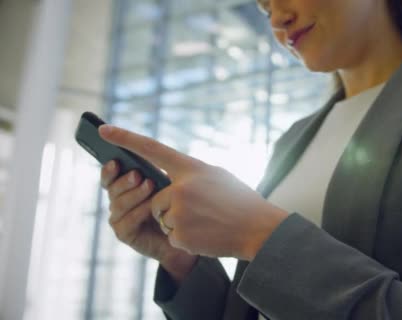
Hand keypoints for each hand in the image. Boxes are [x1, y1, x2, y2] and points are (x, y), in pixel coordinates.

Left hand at [99, 124, 288, 260]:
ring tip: (207, 222)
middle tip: (202, 211)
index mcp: (191, 168)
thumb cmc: (241, 201)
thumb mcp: (218, 176)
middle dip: (172, 208)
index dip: (126, 138)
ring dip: (179, 224)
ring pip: (162, 219)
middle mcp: (181, 187)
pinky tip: (206, 235)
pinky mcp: (179, 234)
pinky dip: (186, 239)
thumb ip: (191, 174)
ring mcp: (178, 212)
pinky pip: (171, 237)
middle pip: (157, 198)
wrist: (259, 229)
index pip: (152, 149)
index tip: (104, 129)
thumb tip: (169, 179)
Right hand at [101, 160, 195, 281]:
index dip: (109, 169)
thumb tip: (145, 153)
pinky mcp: (124, 234)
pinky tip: (152, 206)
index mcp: (124, 186)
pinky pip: (127, 221)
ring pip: (118, 204)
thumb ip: (154, 170)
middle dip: (125, 181)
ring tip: (149, 185)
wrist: (185, 233)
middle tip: (138, 174)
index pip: (110, 176)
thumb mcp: (166, 182)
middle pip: (112, 188)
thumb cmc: (176, 203)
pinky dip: (139, 211)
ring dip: (134, 194)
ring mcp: (119, 218)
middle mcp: (118, 201)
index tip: (115, 161)